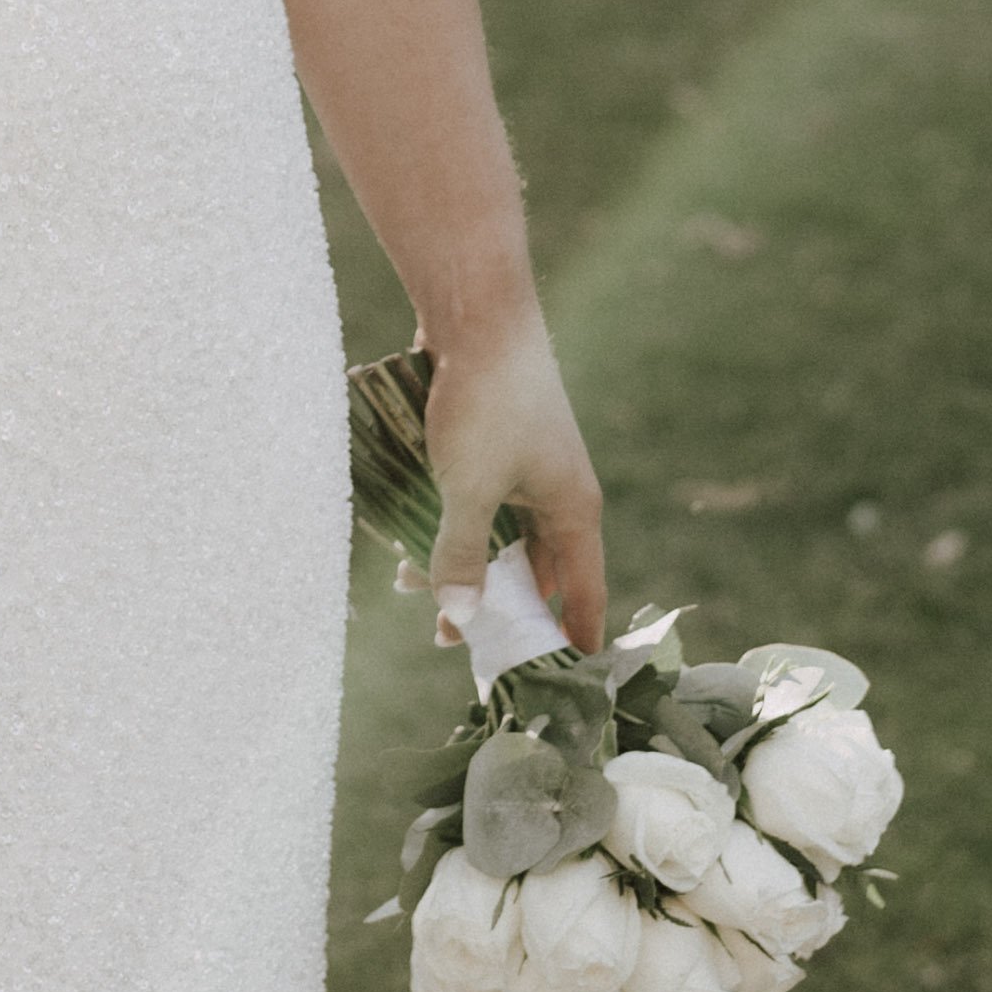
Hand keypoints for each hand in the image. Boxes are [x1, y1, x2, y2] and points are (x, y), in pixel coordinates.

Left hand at [424, 310, 604, 653]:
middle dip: (494, 605)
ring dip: (461, 565)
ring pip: (498, 538)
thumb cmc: (485, 400)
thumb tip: (458, 618)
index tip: (566, 678)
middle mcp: (558, 494)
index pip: (584, 592)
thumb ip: (460, 555)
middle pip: (533, 570)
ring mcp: (527, 470)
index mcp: (573, 510)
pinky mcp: (496, 448)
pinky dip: (450, 527)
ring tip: (414, 591)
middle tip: (454, 643)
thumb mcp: (468, 487)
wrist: (476, 313)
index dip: (574, 636)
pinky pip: (478, 505)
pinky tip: (408, 541)